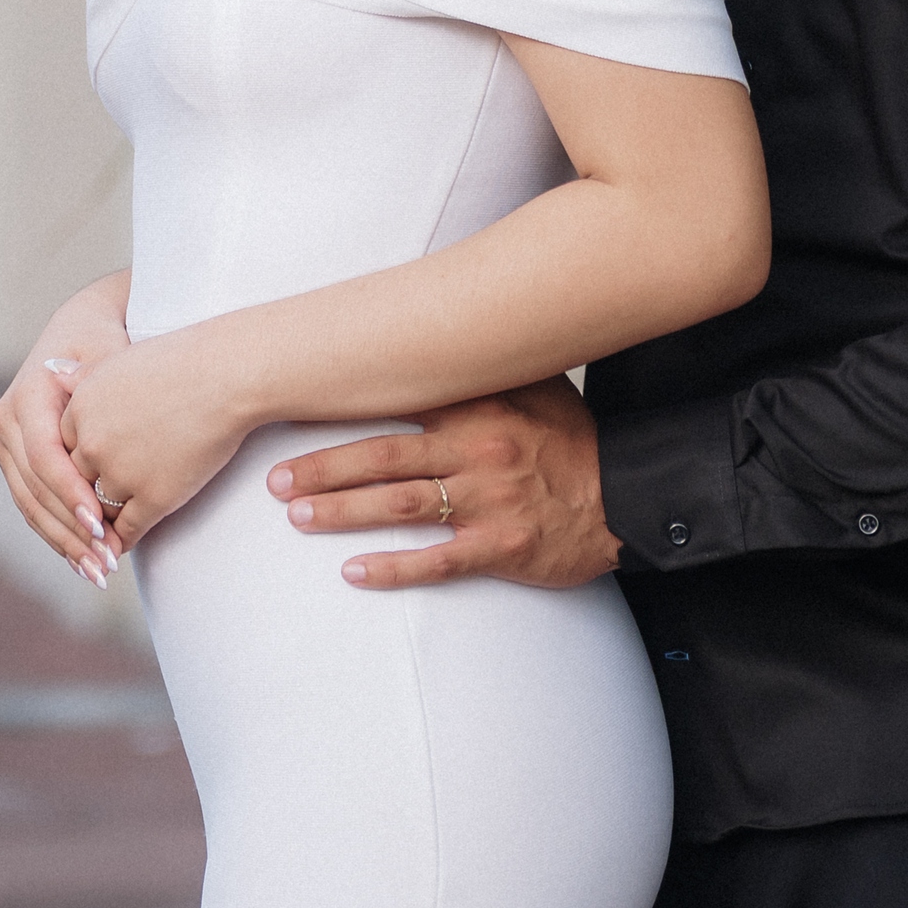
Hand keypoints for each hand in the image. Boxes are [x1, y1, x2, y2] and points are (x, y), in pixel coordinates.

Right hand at [0, 286, 130, 586]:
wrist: (80, 330)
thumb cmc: (104, 346)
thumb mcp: (108, 360)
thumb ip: (105, 393)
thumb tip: (98, 437)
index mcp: (25, 397)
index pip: (44, 457)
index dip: (71, 494)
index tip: (103, 525)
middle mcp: (6, 423)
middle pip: (34, 489)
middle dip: (70, 531)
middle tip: (106, 563)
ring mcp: (5, 445)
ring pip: (29, 505)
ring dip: (64, 543)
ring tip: (99, 572)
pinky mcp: (14, 462)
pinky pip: (32, 505)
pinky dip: (57, 535)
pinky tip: (83, 562)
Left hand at [58, 327, 254, 555]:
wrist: (227, 374)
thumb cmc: (182, 361)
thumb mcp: (119, 361)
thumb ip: (84, 377)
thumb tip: (55, 375)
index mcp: (80, 407)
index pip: (62, 449)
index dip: (75, 465)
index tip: (80, 476)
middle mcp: (92, 442)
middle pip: (76, 481)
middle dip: (83, 497)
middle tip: (84, 516)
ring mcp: (121, 472)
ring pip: (98, 510)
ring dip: (101, 524)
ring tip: (101, 538)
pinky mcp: (154, 497)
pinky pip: (128, 530)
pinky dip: (122, 542)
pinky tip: (121, 547)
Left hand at [268, 376, 619, 590]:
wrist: (630, 494)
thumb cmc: (572, 439)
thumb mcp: (532, 385)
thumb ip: (478, 369)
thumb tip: (422, 334)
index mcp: (479, 407)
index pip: (396, 404)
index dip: (341, 411)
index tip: (292, 413)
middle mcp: (479, 452)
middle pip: (383, 460)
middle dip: (323, 469)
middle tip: (276, 482)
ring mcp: (488, 502)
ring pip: (401, 507)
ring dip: (343, 513)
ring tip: (299, 517)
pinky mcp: (502, 547)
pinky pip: (439, 561)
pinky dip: (393, 570)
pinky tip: (353, 573)